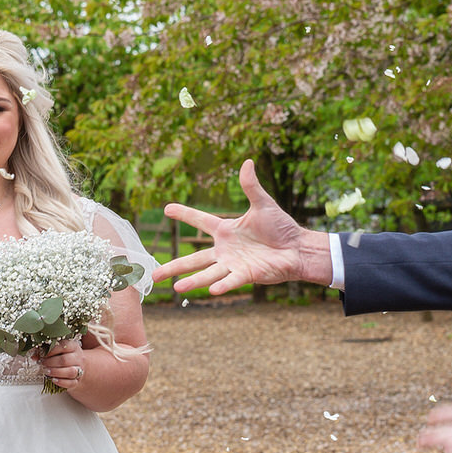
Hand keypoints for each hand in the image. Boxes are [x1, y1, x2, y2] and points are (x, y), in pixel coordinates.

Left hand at [35, 339, 85, 391]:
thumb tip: (34, 357)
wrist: (77, 367)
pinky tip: (53, 380)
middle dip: (51, 362)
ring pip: (70, 372)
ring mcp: (79, 369)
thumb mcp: (57, 351)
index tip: (43, 353)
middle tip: (42, 363)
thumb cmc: (64, 356)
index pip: (64, 346)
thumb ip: (45, 351)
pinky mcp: (77, 381)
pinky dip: (61, 382)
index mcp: (73, 346)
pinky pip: (71, 383)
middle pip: (65, 360)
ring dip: (56, 372)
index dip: (52, 350)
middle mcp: (78, 357)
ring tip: (46, 372)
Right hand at [154, 159, 328, 293]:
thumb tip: (247, 162)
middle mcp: (225, 249)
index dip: (184, 214)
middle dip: (174, 266)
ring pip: (208, 273)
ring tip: (175, 287)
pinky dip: (222, 285)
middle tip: (153, 274)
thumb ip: (251, 186)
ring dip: (192, 280)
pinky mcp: (247, 275)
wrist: (298, 248)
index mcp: (226, 230)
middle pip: (194, 259)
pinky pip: (231, 280)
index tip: (166, 209)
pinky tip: (211, 290)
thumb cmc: (281, 227)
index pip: (200, 220)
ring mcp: (234, 264)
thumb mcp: (264, 204)